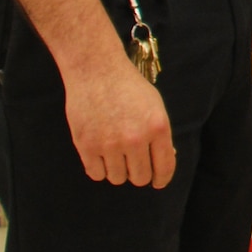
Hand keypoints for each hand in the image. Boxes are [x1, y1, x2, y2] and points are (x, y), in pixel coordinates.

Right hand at [63, 56, 175, 187]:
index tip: (158, 182)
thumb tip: (163, 161)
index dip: (162, 179)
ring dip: (118, 171)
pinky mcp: (87, 146)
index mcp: (157, 127)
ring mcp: (110, 144)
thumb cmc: (128, 86)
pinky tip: (101, 155)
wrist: (96, 70)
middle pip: (140, 178)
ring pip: (118, 178)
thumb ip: (160, 134)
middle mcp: (135, 139)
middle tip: (134, 164)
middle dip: (139, 174)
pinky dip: (100, 169)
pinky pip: (96, 174)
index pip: (164, 167)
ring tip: (116, 153)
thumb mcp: (154, 105)